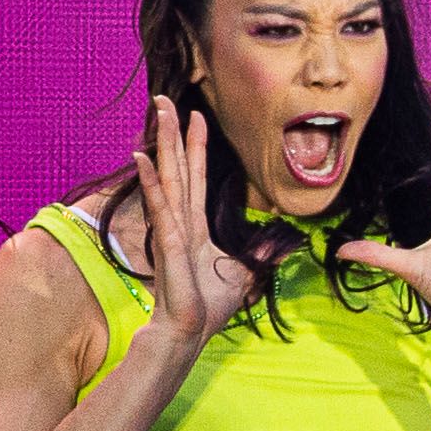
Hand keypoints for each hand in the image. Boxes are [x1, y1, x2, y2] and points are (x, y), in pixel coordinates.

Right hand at [127, 95, 255, 350]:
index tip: (197, 116)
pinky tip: (144, 159)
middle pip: (179, 167)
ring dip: (163, 144)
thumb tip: (286, 241)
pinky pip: (162, 207)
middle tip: (164, 98)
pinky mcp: (170, 244)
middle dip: (172, 132)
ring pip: (169, 177)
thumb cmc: (208, 306)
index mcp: (196, 225)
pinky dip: (153, 183)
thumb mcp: (243, 272)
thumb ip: (261, 253)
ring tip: (156, 113)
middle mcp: (181, 221)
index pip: (198, 176)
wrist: (188, 331)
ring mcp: (172, 230)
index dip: (197, 146)